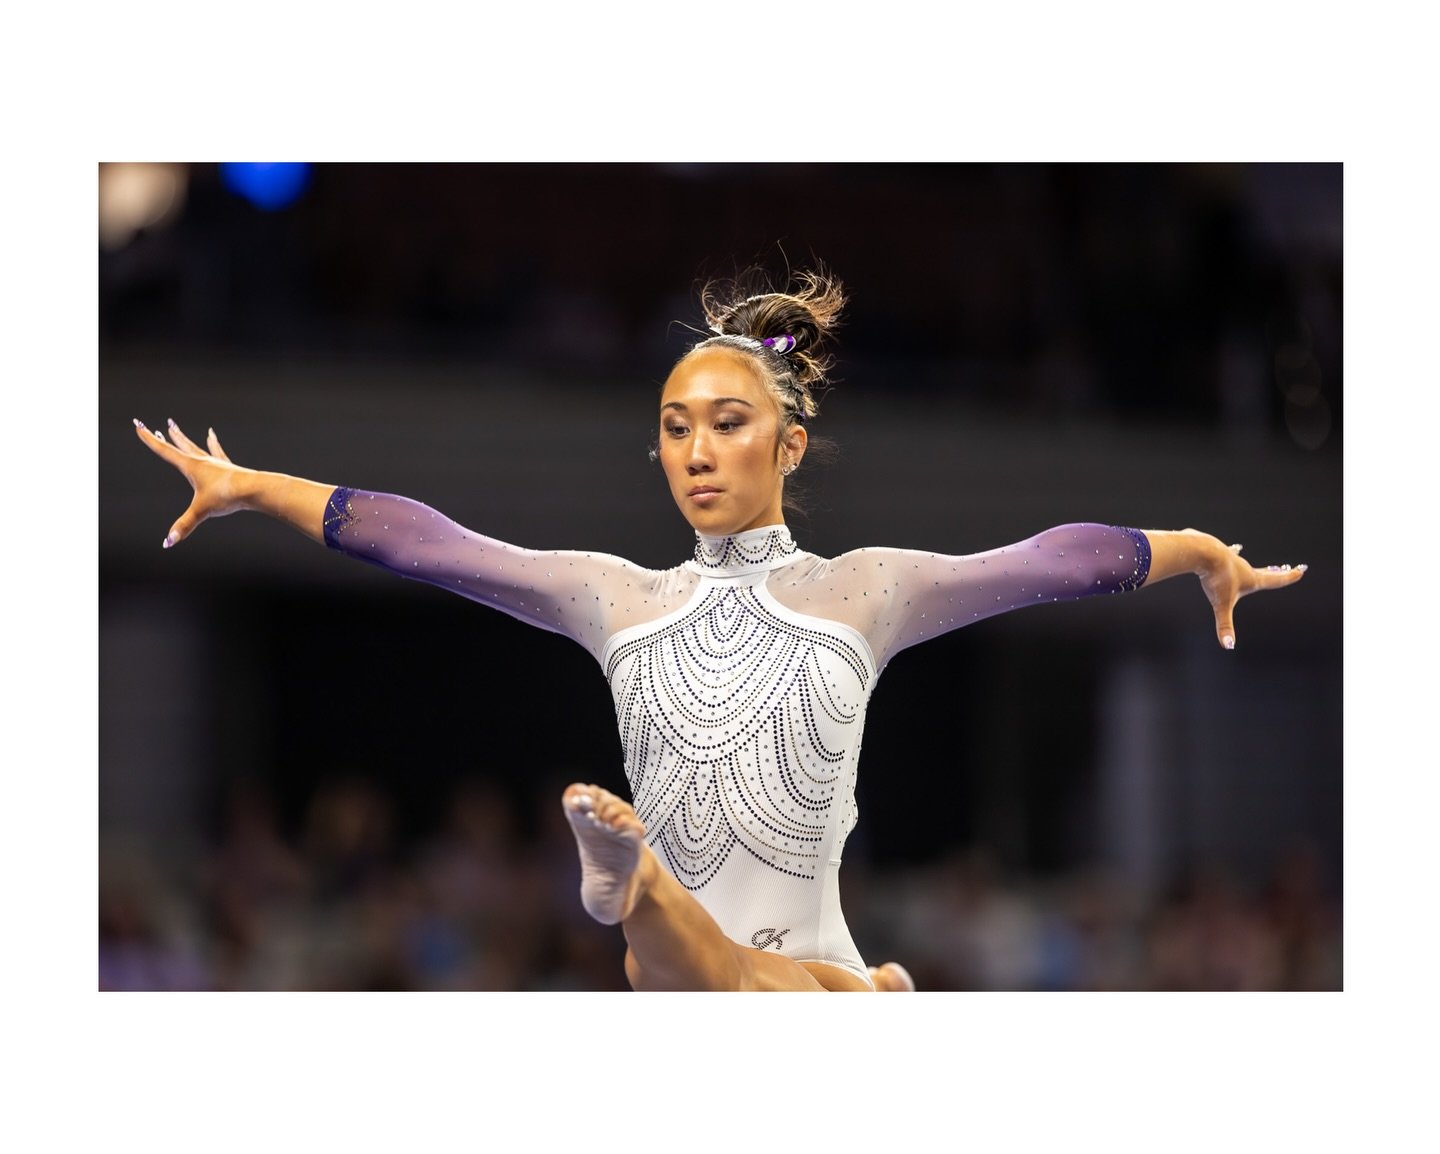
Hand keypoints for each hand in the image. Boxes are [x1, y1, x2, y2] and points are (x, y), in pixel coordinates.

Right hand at [133, 418, 251, 547]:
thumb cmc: (227, 495)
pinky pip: (216, 452)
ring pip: (195, 446)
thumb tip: (168, 541)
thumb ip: (184, 525)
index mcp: (191, 466)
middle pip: (180, 445)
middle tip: (155, 426)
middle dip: (166, 436)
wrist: (254, 488)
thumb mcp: (202, 511)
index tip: (139, 426)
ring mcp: (216, 463)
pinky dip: (212, 444)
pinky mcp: (227, 467)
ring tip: (174, 427)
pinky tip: (211, 435)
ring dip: (183, 438)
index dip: (149, 440)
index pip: (165, 451)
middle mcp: (202, 461)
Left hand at [1197, 537, 1306, 650]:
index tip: (1301, 569)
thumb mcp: (1221, 605)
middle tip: (1288, 567)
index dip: (1289, 577)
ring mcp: (1232, 558)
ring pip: (1246, 562)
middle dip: (1278, 572)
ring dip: (1254, 564)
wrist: (1203, 552)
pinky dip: (1232, 553)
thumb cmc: (1216, 578)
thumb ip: (1225, 625)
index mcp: (1252, 579)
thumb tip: (1229, 646)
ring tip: (1261, 564)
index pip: (1275, 579)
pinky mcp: (1218, 552)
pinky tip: (1235, 548)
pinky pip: (1228, 554)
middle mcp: (1244, 567)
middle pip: (1265, 571)